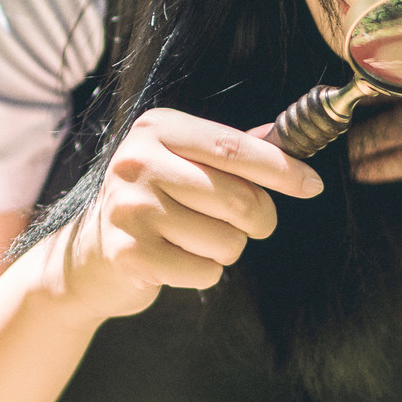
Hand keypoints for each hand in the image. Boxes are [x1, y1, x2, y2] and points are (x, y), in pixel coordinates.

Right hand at [57, 108, 323, 319]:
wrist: (89, 255)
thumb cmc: (152, 202)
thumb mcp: (184, 162)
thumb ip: (233, 149)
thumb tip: (288, 135)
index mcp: (158, 128)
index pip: (234, 148)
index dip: (281, 169)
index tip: (313, 185)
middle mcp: (138, 161)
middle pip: (238, 198)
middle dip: (259, 219)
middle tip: (251, 224)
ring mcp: (131, 207)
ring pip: (226, 240)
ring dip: (227, 248)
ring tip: (197, 240)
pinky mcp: (130, 252)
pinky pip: (205, 271)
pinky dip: (204, 272)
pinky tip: (177, 260)